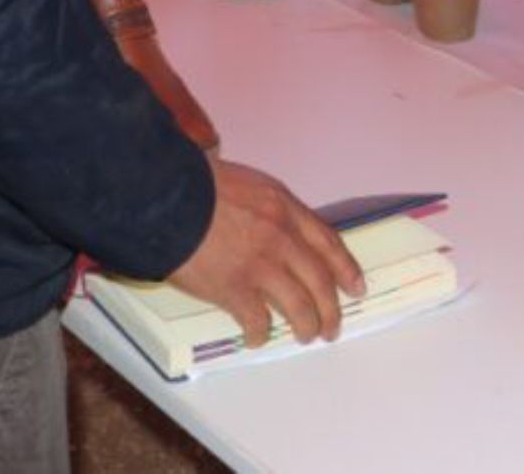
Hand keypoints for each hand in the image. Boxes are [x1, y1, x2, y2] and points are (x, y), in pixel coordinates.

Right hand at [167, 161, 366, 348]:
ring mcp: (260, 266)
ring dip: (307, 326)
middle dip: (331, 309)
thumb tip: (278, 230)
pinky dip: (260, 333)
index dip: (346, 269)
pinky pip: (257, 321)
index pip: (328, 243)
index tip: (356, 288)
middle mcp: (281, 238)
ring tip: (307, 336)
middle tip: (333, 327)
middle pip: (320, 281)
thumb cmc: (200, 186)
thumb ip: (270, 208)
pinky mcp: (234, 289)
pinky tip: (257, 338)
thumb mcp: (249, 185)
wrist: (167, 198)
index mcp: (285, 209)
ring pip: (299, 306)